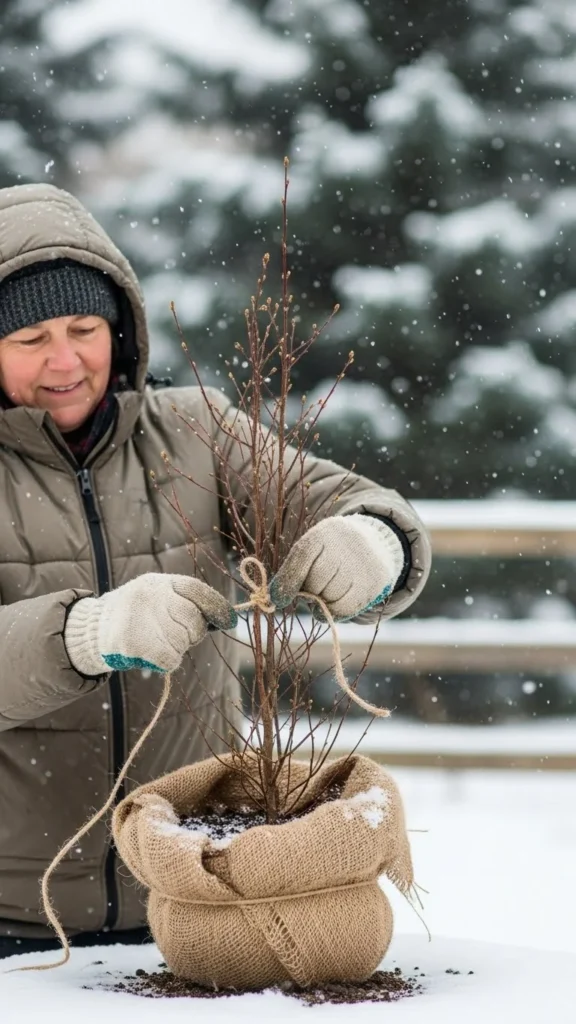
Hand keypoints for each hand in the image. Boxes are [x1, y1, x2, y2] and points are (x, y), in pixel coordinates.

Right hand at [64, 573, 236, 675]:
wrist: (94, 629)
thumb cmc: (136, 615)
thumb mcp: (158, 597)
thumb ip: (185, 603)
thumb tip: (223, 618)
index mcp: (159, 583)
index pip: (196, 590)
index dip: (216, 606)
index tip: (229, 620)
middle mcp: (151, 597)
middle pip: (193, 620)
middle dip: (192, 632)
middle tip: (175, 634)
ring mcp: (142, 619)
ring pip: (183, 642)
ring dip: (177, 647)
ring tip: (157, 641)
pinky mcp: (134, 643)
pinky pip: (171, 659)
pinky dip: (167, 661)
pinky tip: (153, 654)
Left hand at [270, 514, 404, 620]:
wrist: (372, 544)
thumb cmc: (330, 553)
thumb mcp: (311, 551)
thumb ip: (292, 571)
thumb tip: (274, 599)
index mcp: (325, 532)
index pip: (302, 557)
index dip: (287, 582)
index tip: (278, 599)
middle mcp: (347, 545)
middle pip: (316, 582)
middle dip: (310, 591)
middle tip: (314, 587)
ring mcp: (364, 563)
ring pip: (331, 598)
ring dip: (323, 602)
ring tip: (328, 590)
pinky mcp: (375, 582)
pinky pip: (346, 608)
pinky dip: (335, 611)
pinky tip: (335, 602)